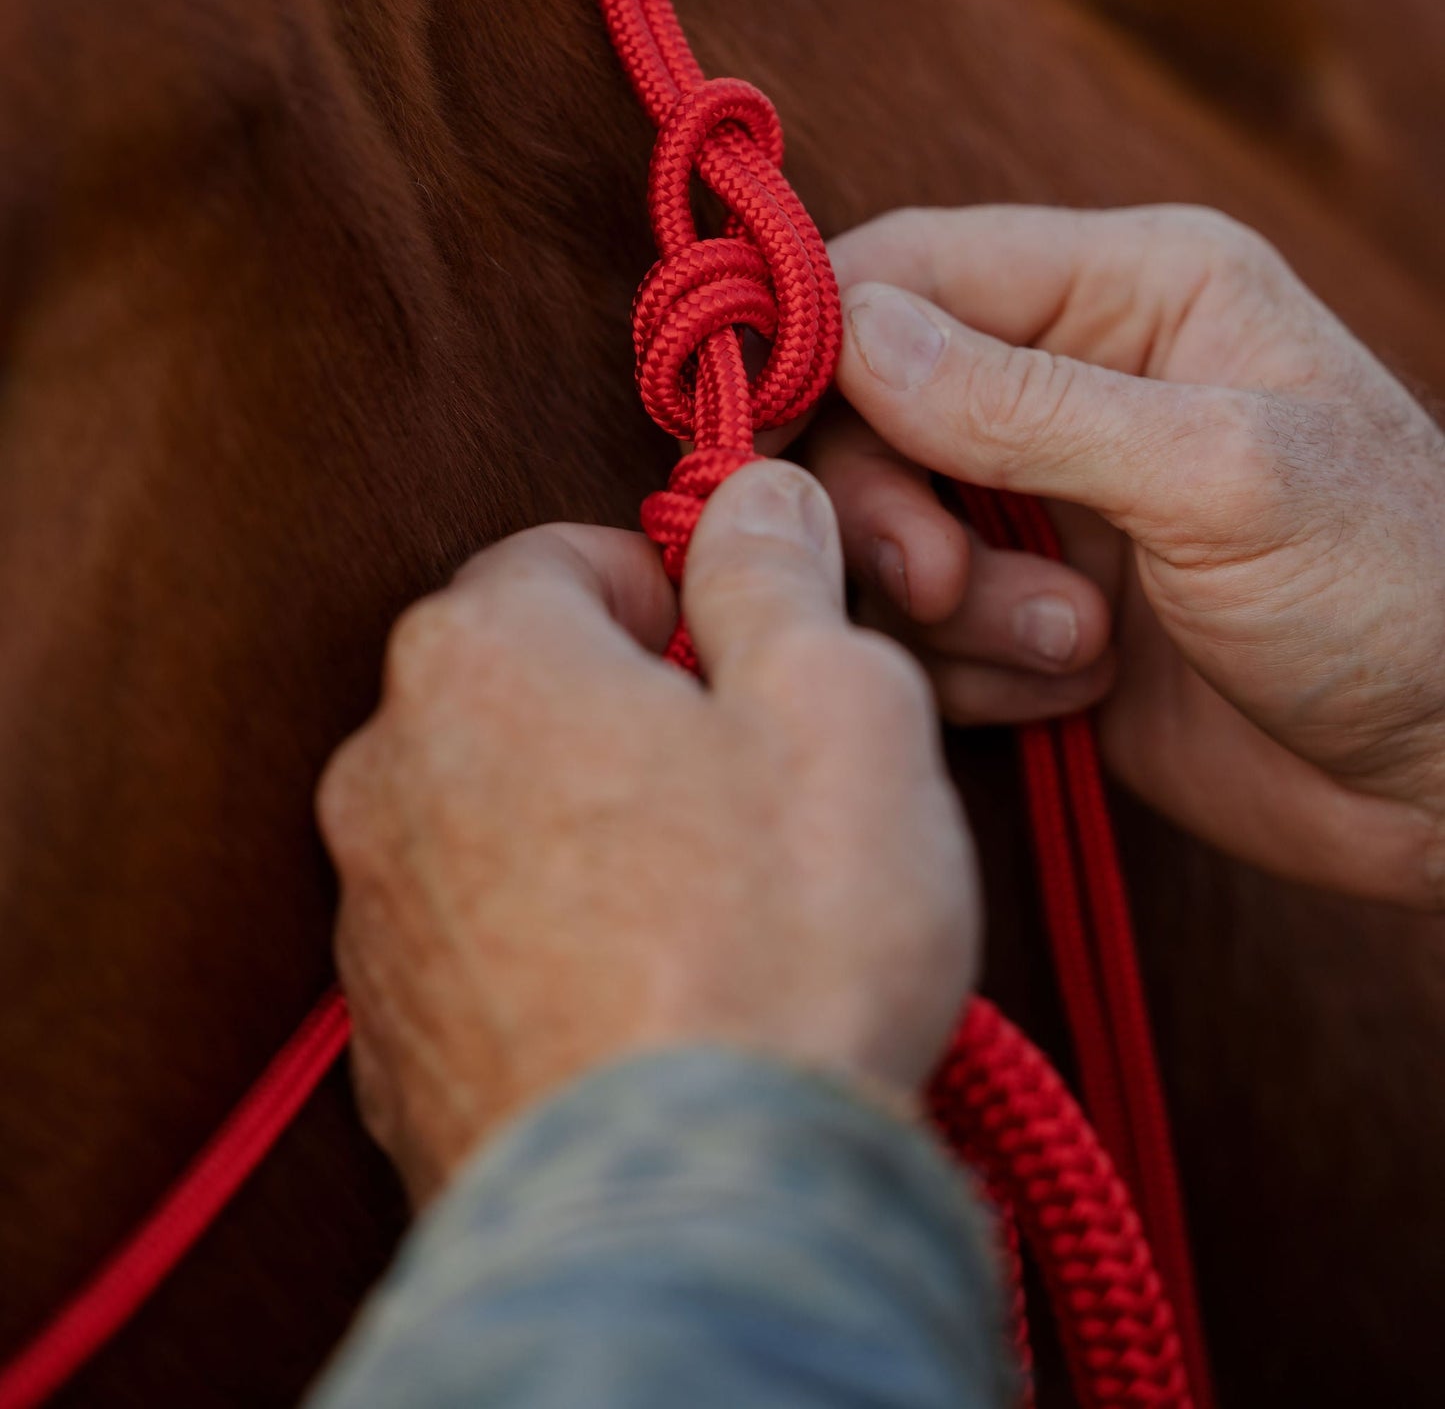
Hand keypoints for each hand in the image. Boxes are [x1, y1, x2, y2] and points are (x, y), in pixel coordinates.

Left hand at [316, 461, 977, 1204]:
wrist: (690, 1225)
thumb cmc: (773, 943)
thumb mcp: (834, 701)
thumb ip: (779, 573)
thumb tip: (757, 500)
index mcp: (478, 654)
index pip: (568, 553)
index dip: (679, 592)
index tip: (750, 656)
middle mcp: (385, 772)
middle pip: (528, 687)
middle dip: (634, 712)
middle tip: (755, 787)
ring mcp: (373, 922)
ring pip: (502, 818)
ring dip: (594, 833)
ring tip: (717, 912)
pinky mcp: (391, 1050)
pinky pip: (485, 946)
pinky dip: (558, 949)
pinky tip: (657, 1000)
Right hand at [806, 203, 1444, 907]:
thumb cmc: (1394, 594)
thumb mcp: (1218, 478)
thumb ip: (1023, 406)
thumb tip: (847, 327)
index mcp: (1131, 288)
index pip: (909, 265)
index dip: (817, 337)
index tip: (752, 431)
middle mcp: (1076, 376)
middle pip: (868, 403)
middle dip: (891, 505)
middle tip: (941, 588)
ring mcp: (1051, 500)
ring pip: (882, 525)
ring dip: (947, 607)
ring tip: (1070, 651)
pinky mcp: (1034, 612)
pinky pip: (923, 628)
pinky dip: (975, 672)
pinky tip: (1075, 694)